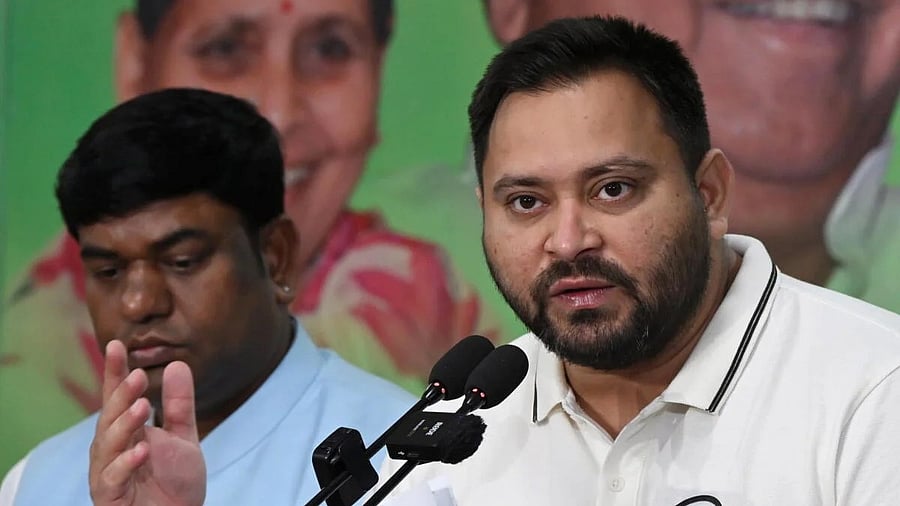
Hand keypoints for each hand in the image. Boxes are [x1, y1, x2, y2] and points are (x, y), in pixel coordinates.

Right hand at [89, 340, 205, 505]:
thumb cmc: (175, 482)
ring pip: (108, 444)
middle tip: (138, 376)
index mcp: (126, 430)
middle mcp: (111, 447)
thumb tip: (178, 364)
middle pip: (110, 416)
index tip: (116, 345)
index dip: (115, 372)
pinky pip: (112, 477)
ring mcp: (107, 471)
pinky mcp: (109, 495)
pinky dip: (125, 463)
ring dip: (124, 424)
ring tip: (142, 407)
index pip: (118, 397)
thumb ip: (179, 404)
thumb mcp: (183, 436)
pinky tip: (143, 450)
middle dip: (121, 395)